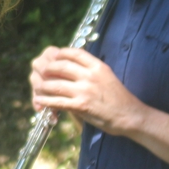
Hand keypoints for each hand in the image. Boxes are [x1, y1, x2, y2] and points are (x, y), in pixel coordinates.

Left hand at [29, 46, 145, 135]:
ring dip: (43, 85)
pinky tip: (39, 100)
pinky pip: (57, 101)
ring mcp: (85, 91)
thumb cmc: (119, 98)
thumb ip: (91, 71)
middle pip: (61, 66)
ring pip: (55, 84)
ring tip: (37, 86)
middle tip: (40, 70)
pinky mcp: (81, 106)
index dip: (61, 53)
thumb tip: (72, 68)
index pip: (75, 53)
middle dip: (47, 68)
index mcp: (98, 67)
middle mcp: (90, 76)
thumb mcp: (107, 77)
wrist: (130, 116)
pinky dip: (45, 100)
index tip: (53, 55)